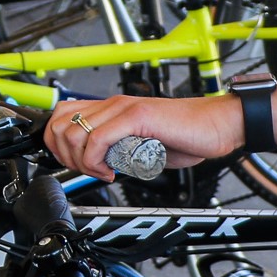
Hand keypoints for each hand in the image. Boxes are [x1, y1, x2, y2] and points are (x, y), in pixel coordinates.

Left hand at [44, 92, 243, 181]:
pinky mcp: (137, 116)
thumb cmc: (186, 136)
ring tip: (102, 172)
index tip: (76, 166)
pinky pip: (98, 139)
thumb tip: (101, 166)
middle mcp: (113, 104)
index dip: (59, 146)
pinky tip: (113, 171)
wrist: (217, 126)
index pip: (62, 116)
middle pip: (59, 124)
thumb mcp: (141, 145)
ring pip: (74, 133)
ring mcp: (124, 108)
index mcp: (112, 109)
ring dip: (81, 162)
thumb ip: (119, 149)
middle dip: (64, 156)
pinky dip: (97, 162)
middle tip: (86, 171)